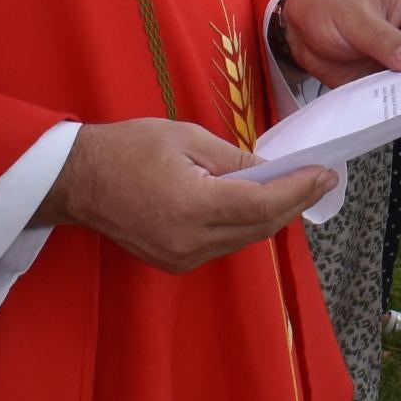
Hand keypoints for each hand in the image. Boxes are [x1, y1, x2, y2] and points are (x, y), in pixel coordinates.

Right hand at [48, 118, 336, 272]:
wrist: (75, 180)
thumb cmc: (126, 149)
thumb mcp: (186, 139)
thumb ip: (233, 159)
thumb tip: (270, 172)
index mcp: (193, 207)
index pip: (263, 205)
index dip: (299, 190)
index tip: (325, 173)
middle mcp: (190, 242)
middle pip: (260, 228)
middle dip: (294, 202)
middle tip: (320, 179)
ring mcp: (181, 257)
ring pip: (244, 239)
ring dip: (272, 215)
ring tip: (296, 188)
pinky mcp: (174, 261)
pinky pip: (224, 244)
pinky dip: (246, 225)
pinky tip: (258, 204)